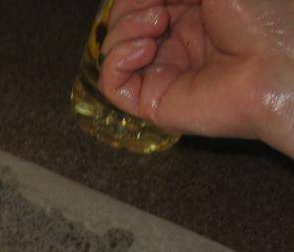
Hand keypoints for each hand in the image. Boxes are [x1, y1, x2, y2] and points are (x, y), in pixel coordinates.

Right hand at [97, 0, 293, 156]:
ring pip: (112, 51)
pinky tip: (141, 51)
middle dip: (129, 9)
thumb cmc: (262, 16)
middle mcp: (175, 42)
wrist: (279, 63)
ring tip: (156, 27)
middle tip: (158, 9)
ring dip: (123, 31)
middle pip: (121, 23)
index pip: (140, 1)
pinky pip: (112, 85)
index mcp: (192, 10)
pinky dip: (115, 62)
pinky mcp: (153, 103)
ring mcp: (162, 72)